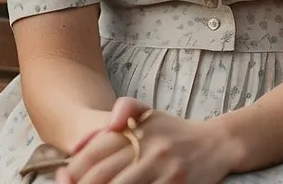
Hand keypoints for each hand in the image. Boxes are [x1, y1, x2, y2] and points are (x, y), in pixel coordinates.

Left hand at [57, 109, 241, 183]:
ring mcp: (163, 169)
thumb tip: (108, 123)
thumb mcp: (152, 112)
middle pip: (102, 175)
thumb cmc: (178, 131)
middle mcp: (149, 148)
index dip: (73, 170)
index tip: (63, 179)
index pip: (95, 152)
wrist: (219, 144)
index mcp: (138, 130)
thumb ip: (126, 107)